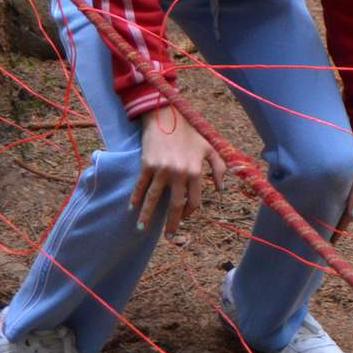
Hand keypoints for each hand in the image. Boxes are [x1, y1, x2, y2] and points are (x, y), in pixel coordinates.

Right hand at [133, 106, 225, 237]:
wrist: (167, 116)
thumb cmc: (190, 133)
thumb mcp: (209, 147)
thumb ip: (219, 167)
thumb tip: (220, 190)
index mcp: (195, 171)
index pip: (193, 201)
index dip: (189, 212)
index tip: (183, 217)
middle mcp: (179, 173)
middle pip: (175, 205)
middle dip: (171, 223)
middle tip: (168, 236)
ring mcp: (162, 169)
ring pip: (154, 199)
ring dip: (148, 216)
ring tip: (143, 229)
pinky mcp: (147, 164)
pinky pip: (141, 185)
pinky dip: (136, 197)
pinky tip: (132, 208)